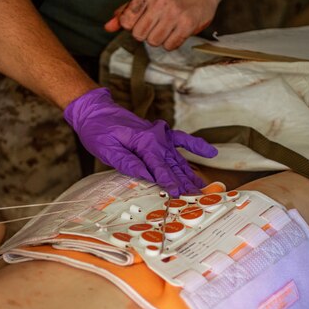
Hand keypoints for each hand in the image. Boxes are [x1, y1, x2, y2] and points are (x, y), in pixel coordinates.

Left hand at [64, 88, 217, 195]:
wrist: (96, 111)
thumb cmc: (98, 130)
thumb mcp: (107, 149)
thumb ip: (128, 163)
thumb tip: (147, 176)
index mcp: (144, 142)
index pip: (160, 168)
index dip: (169, 183)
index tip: (179, 195)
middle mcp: (157, 137)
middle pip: (173, 165)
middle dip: (185, 183)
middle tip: (197, 197)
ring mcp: (161, 135)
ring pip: (179, 158)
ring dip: (190, 173)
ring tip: (203, 187)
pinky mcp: (160, 134)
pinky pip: (182, 140)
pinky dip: (196, 146)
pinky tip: (211, 153)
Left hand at [104, 0, 225, 49]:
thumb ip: (126, 12)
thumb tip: (108, 27)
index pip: (126, 22)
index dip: (132, 26)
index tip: (141, 21)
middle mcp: (160, 1)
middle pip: (139, 35)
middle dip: (146, 34)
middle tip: (155, 25)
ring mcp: (175, 13)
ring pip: (154, 42)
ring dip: (158, 39)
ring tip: (166, 28)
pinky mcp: (187, 25)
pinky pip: (170, 46)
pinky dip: (171, 43)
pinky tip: (175, 32)